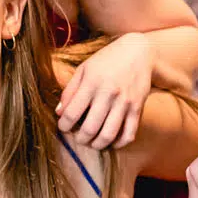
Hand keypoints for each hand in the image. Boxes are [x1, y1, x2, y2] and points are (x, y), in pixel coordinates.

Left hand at [56, 32, 151, 148]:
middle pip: (90, 128)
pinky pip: (129, 134)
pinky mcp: (138, 108)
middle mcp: (108, 93)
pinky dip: (119, 143)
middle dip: (80, 139)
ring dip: (97, 145)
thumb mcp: (84, 69)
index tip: (63, 127)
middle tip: (78, 138)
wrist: (138, 52)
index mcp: (91, 83)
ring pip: (109, 135)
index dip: (63, 125)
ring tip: (92, 143)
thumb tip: (59, 112)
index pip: (71, 113)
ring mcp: (125, 102)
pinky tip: (111, 142)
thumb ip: (70, 90)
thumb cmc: (107, 60)